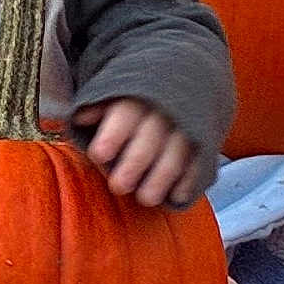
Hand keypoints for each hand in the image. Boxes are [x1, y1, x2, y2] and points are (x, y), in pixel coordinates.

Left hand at [75, 97, 198, 207]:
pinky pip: (199, 160)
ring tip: (147, 199)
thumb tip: (80, 118)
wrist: (184, 84)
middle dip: (135, 162)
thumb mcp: (115, 95)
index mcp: (138, 96)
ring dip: (162, 176)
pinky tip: (177, 196)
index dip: (112, 134)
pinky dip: (190, 179)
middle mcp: (164, 109)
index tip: (98, 154)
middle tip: (118, 186)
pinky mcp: (203, 141)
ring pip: (177, 151)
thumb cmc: (135, 99)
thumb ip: (98, 108)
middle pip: (151, 136)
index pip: (125, 114)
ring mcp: (187, 125)